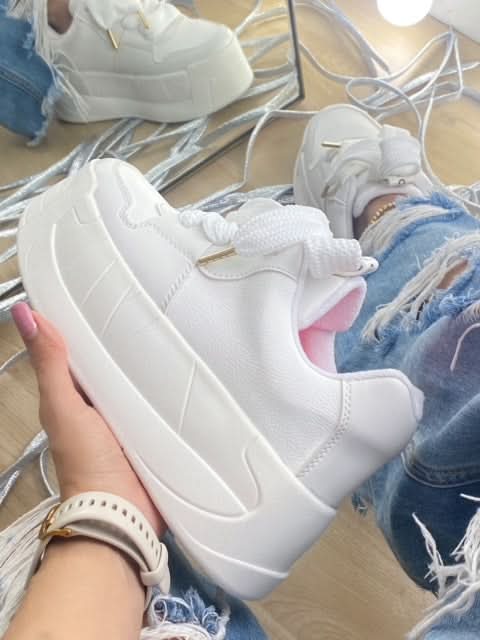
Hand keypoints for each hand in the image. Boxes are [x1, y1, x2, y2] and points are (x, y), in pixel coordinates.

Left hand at [11, 302, 165, 535]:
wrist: (122, 512)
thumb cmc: (87, 464)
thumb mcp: (64, 407)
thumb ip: (50, 364)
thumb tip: (24, 315)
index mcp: (75, 394)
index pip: (80, 349)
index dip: (86, 322)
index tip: (99, 289)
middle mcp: (101, 403)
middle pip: (114, 362)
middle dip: (127, 337)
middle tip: (146, 304)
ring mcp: (130, 416)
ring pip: (139, 379)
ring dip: (151, 360)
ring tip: (170, 328)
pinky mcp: (155, 428)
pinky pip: (160, 399)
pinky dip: (168, 386)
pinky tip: (184, 369)